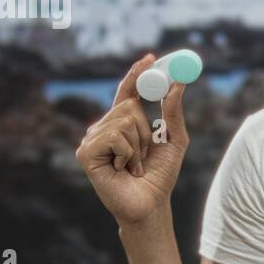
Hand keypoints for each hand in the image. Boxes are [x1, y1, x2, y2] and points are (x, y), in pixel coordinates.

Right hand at [74, 53, 191, 225]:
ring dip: (138, 145)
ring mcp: (91, 139)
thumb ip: (173, 111)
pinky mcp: (85, 152)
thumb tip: (178, 83)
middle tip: (147, 153)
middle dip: (146, 129)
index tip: (151, 58)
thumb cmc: (160, 175)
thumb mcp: (174, 139)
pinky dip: (127, 153)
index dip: (137, 74)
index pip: (127, 91)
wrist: (150, 204)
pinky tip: (123, 169)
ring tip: (134, 165)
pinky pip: (114, 136)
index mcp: (122, 122)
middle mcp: (104, 127)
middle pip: (128, 105)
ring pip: (123, 120)